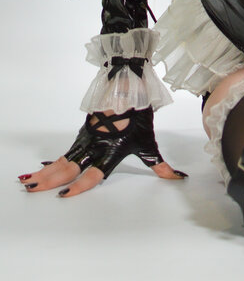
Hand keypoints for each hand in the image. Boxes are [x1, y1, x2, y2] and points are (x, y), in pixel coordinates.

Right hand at [18, 109, 185, 197]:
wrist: (130, 85)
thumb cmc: (140, 115)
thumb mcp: (149, 142)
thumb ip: (159, 164)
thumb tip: (178, 178)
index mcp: (110, 151)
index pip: (92, 173)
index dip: (79, 185)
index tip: (63, 195)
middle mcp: (95, 145)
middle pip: (68, 167)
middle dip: (50, 180)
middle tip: (32, 190)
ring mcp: (87, 138)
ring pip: (62, 159)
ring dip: (46, 172)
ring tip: (28, 182)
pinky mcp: (84, 131)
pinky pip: (66, 150)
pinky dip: (52, 160)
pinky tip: (42, 168)